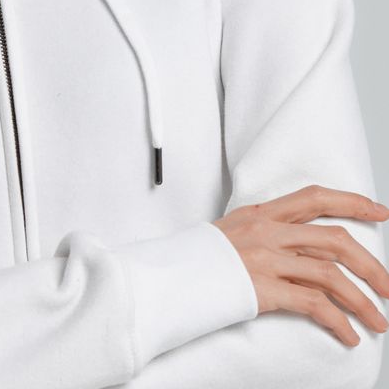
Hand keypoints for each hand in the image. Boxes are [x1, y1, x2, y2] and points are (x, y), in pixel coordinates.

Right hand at [213, 184, 388, 346]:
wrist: (167, 276)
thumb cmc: (196, 257)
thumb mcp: (230, 230)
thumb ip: (263, 232)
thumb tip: (296, 244)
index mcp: (260, 213)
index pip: (314, 198)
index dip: (351, 202)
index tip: (379, 211)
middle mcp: (267, 232)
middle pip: (334, 240)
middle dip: (371, 264)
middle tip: (388, 286)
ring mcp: (266, 260)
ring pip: (331, 275)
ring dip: (362, 301)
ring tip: (378, 320)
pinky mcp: (264, 289)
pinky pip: (314, 305)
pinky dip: (338, 322)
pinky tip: (348, 335)